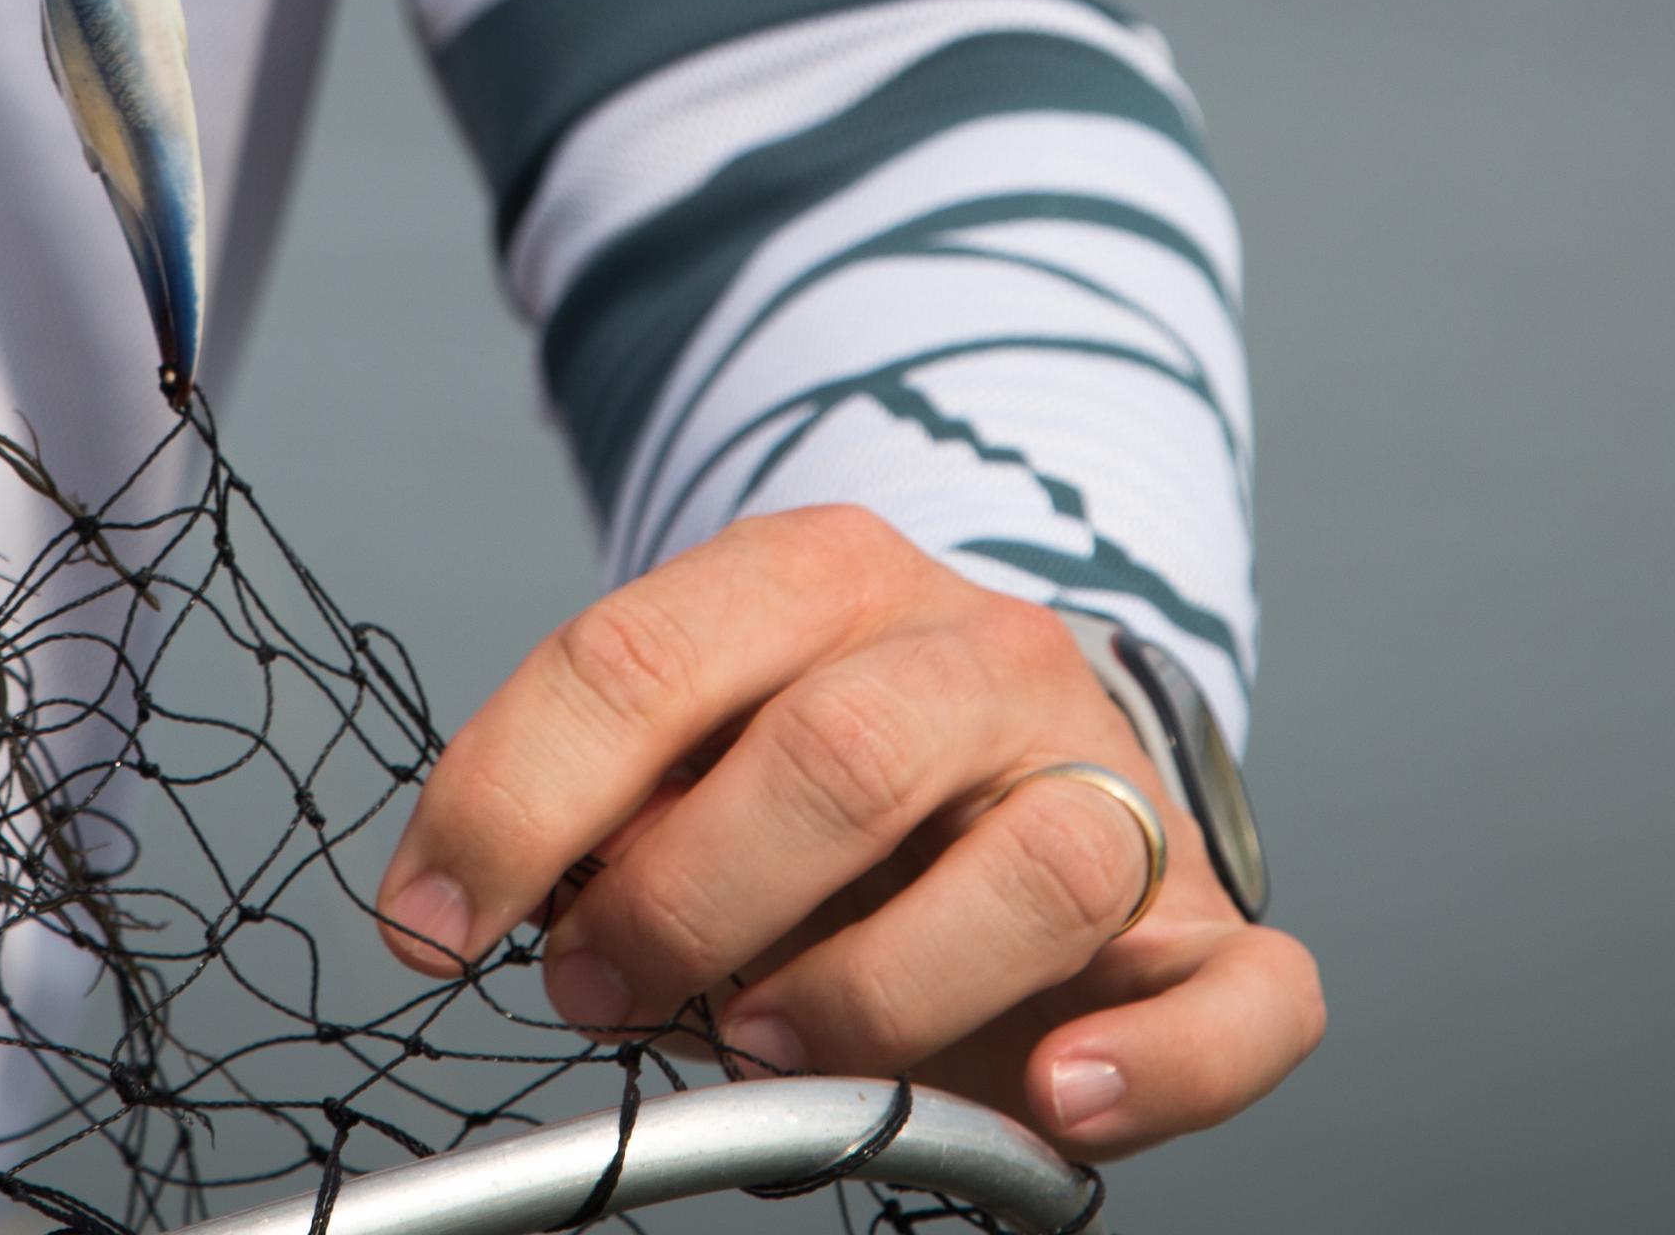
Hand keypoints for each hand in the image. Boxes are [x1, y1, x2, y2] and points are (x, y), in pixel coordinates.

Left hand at [373, 508, 1320, 1160]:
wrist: (1014, 757)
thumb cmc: (815, 785)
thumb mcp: (689, 741)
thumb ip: (601, 799)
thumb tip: (468, 900)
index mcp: (823, 575)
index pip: (643, 658)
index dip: (511, 801)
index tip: (429, 924)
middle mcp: (980, 656)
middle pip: (836, 754)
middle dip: (682, 896)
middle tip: (598, 989)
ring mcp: (1108, 783)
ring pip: (1037, 870)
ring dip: (877, 984)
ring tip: (774, 1039)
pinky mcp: (1214, 923)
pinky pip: (1244, 998)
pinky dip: (1156, 1065)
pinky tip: (1050, 1099)